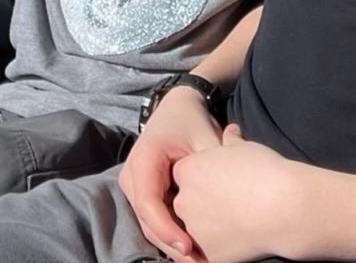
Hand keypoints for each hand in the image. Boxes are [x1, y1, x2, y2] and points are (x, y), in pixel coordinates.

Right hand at [119, 85, 225, 261]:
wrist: (179, 107)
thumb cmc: (193, 122)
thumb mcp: (205, 140)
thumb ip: (212, 167)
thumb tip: (225, 200)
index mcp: (144, 158)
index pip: (148, 202)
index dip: (167, 228)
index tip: (189, 246)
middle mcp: (131, 174)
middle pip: (146, 218)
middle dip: (170, 243)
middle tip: (197, 261)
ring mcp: (132, 185)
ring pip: (147, 222)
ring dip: (169, 242)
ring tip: (197, 259)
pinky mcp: (140, 193)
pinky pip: (152, 218)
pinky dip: (170, 233)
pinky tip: (190, 247)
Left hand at [169, 125, 305, 262]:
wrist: (285, 207)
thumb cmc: (266, 171)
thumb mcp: (247, 148)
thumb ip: (231, 142)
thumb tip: (231, 132)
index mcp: (189, 171)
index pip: (185, 174)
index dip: (204, 176)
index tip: (223, 179)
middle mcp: (184, 202)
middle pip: (186, 202)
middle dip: (203, 202)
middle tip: (232, 199)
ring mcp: (195, 231)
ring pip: (197, 228)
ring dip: (212, 224)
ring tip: (241, 216)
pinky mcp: (209, 254)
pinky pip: (211, 249)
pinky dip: (223, 244)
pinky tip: (244, 234)